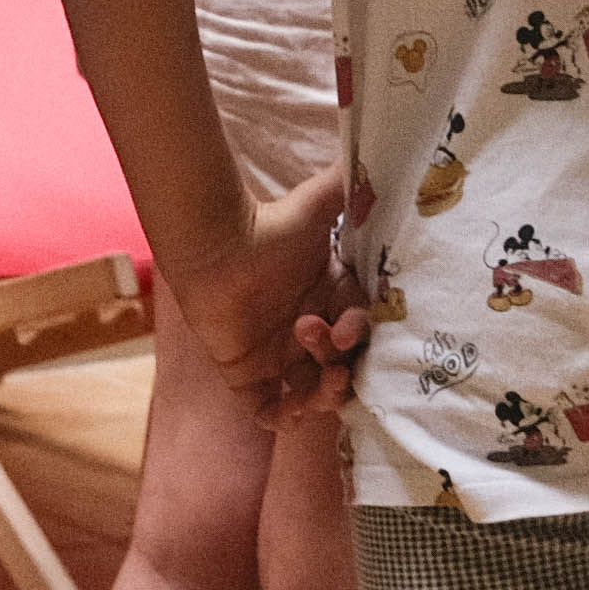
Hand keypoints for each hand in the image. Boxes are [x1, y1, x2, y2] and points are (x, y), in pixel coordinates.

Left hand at [168, 171, 353, 421]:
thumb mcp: (314, 208)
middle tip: (329, 353)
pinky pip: (266, 408)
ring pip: (313, 393)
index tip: (345, 326)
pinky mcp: (245, 372)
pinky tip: (287, 411)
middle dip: (344, 370)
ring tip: (316, 384)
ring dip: (322, 396)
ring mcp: (278, 355)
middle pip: (341, 367)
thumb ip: (345, 190)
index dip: (358, 335)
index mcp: (330, 301)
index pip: (359, 332)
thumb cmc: (265, 226)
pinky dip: (280, 417)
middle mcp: (309, 331)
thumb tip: (377, 172)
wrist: (211, 242)